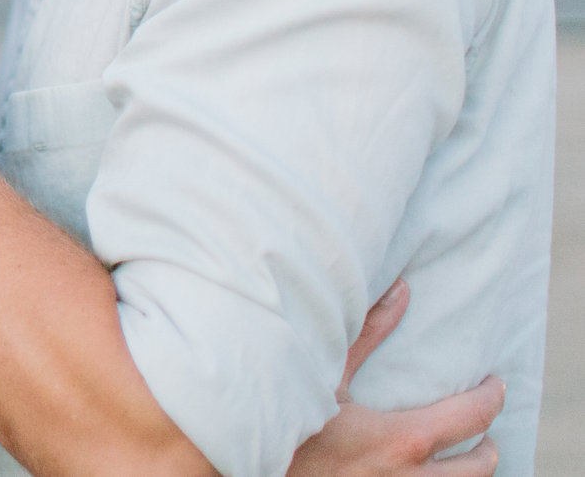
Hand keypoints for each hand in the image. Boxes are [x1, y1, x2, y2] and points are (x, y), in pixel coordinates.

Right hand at [286, 280, 502, 476]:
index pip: (473, 417)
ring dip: (471, 473)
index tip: (494, 383)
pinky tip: (427, 473)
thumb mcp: (326, 376)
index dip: (491, 396)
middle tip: (485, 430)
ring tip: (466, 458)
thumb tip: (401, 290)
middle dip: (488, 447)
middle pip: (480, 468)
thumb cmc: (290, 423)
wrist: (254, 465)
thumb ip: (367, 333)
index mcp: (404, 440)